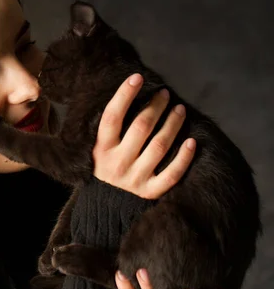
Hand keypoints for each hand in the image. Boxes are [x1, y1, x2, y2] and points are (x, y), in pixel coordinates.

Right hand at [93, 73, 195, 198]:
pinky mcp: (149, 192)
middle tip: (165, 93)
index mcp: (101, 150)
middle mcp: (117, 163)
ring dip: (173, 124)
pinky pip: (171, 174)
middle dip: (155, 106)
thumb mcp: (95, 152)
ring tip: (180, 110)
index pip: (112, 116)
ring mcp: (134, 178)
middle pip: (141, 127)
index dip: (124, 95)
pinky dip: (184, 158)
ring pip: (159, 146)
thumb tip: (129, 99)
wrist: (102, 212)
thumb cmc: (102, 172)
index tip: (136, 77)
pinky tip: (192, 141)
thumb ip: (109, 132)